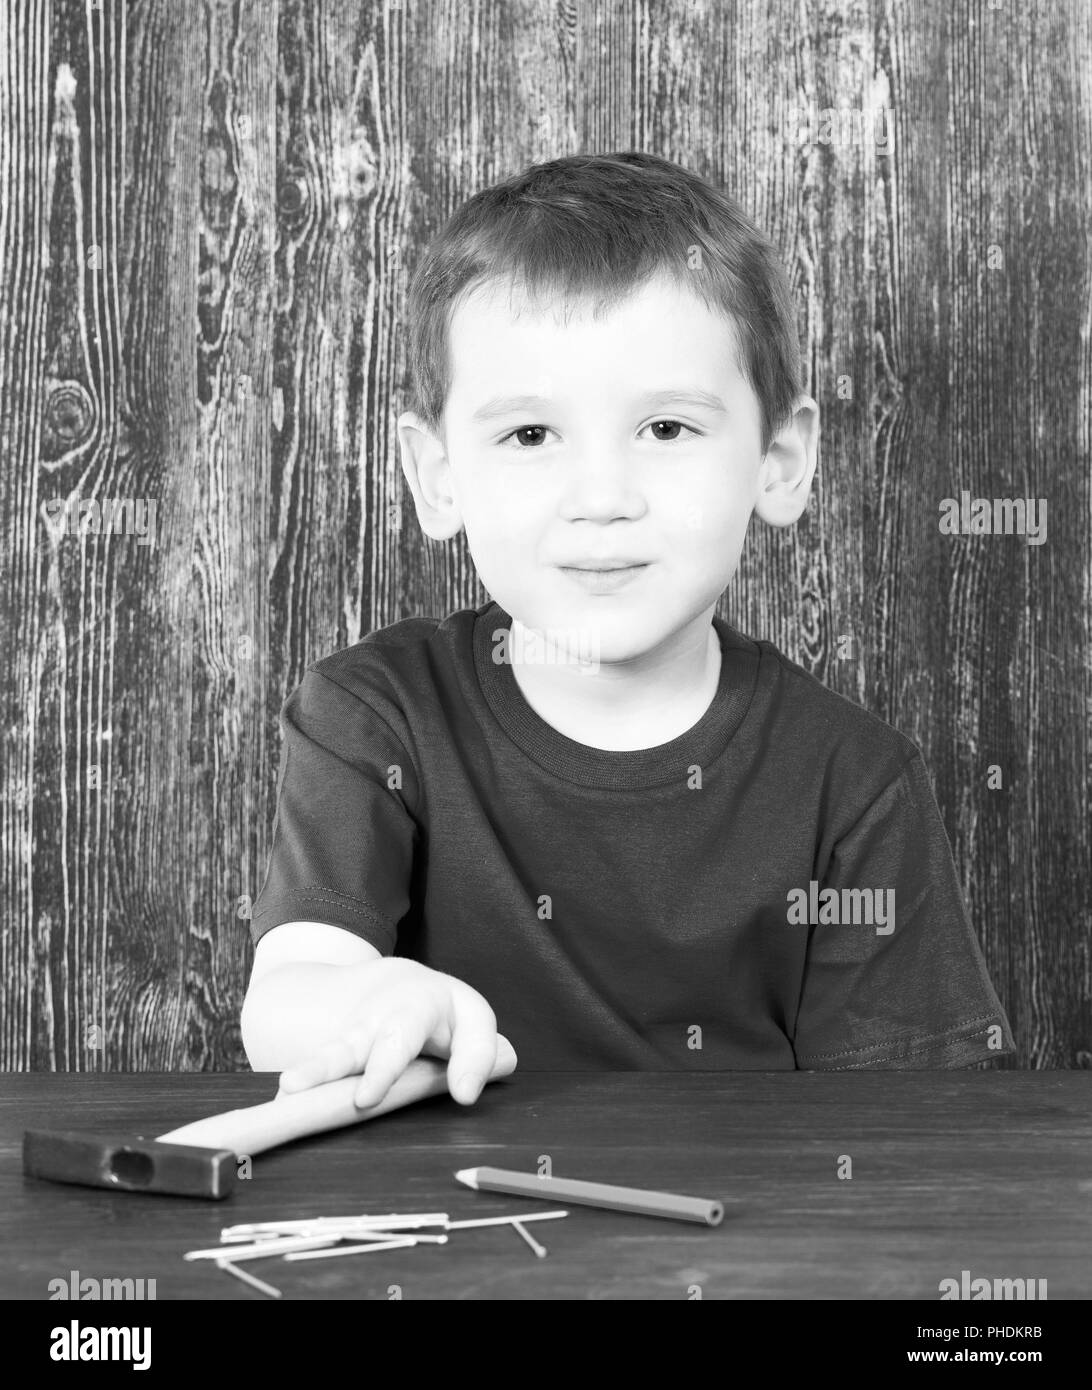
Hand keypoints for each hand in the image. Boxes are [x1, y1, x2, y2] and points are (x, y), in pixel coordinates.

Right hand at [275, 957, 510, 1109]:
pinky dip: (300, 1083)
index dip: (384, 1066)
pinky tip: (282, 1101)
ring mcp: (351, 1035)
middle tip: (329, 1098)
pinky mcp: (333, 1054)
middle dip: (335, 1067)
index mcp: (415, 1005)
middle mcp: (376, 1017)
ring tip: (288, 1090)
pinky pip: (315, 1068)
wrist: (393, 984)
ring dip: (311, 1072)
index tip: (367, 1098)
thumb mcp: (472, 1020)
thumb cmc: (442, 1012)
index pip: (401, 1033)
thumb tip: (465, 1096)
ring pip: (330, 1053)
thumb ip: (477, 1055)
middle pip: (355, 1043)